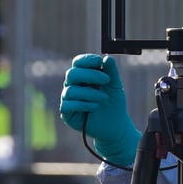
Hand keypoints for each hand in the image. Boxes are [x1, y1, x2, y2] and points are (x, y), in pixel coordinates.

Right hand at [60, 53, 141, 168]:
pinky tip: (95, 107)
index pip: (78, 63)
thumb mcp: (115, 86)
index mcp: (83, 76)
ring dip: (90, 93)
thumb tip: (107, 58)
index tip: (99, 61)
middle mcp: (73, 86)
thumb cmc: (113, 103)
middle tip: (106, 80)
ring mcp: (68, 99)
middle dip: (90, 75)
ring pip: (71, 90)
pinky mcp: (67, 113)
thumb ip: (111, 72)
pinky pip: (68, 105)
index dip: (86, 60)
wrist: (115, 125)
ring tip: (104, 98)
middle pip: (72, 74)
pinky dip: (83, 105)